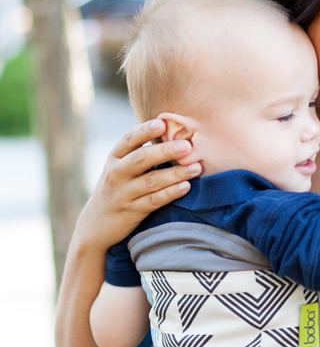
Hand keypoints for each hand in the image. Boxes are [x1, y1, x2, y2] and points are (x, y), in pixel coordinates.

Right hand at [83, 118, 201, 250]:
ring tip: (196, 167)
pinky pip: (154, 201)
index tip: (162, 123)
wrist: (96, 224)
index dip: (145, 130)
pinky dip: (171, 193)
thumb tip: (175, 134)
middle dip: (165, 151)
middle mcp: (116, 173)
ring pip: (151, 181)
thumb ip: (141, 154)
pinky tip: (186, 187)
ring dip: (176, 174)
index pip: (129, 139)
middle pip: (141, 159)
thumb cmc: (118, 188)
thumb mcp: (121, 168)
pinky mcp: (131, 211)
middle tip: (187, 146)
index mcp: (115, 157)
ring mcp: (123, 193)